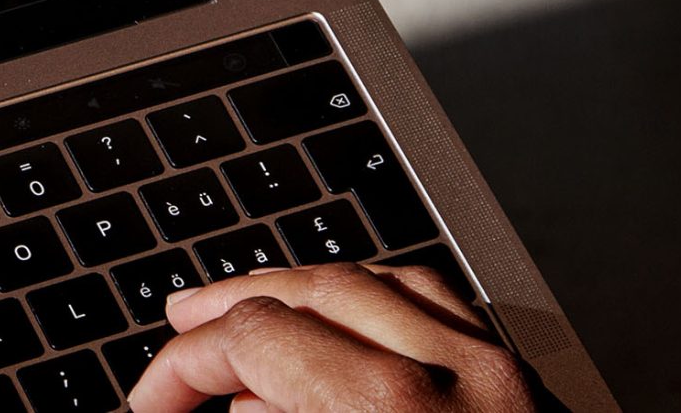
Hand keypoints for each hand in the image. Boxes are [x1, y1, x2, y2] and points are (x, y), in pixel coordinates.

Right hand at [127, 263, 539, 412]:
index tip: (153, 403)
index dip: (183, 368)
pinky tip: (342, 311)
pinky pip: (436, 303)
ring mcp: (501, 374)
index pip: (258, 339)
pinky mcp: (527, 387)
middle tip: (178, 334)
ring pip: (374, 280)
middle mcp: (456, 376)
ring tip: (245, 305)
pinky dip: (371, 296)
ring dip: (297, 288)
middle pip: (309, 291)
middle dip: (230, 312)